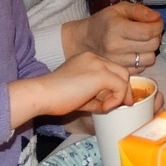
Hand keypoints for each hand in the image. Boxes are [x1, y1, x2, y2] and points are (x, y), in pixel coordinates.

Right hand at [9, 50, 129, 127]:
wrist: (41, 95)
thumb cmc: (54, 97)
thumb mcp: (79, 95)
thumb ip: (95, 96)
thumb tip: (110, 104)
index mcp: (87, 59)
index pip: (111, 69)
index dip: (115, 85)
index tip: (112, 101)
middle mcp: (94, 58)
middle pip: (121, 71)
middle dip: (122, 89)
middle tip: (118, 105)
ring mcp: (98, 64)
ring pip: (123, 77)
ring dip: (120, 95)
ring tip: (105, 107)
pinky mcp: (101, 74)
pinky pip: (120, 87)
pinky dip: (116, 99)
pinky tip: (103, 108)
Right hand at [71, 2, 163, 68]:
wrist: (84, 41)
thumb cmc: (104, 22)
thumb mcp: (120, 9)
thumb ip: (140, 11)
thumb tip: (158, 18)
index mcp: (117, 29)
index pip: (148, 32)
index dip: (158, 26)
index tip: (157, 22)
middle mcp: (116, 47)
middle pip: (152, 45)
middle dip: (156, 36)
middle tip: (150, 31)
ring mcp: (117, 62)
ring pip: (149, 59)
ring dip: (151, 50)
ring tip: (143, 42)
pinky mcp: (118, 72)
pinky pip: (142, 68)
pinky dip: (143, 60)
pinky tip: (136, 52)